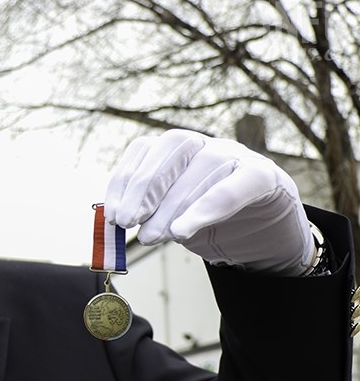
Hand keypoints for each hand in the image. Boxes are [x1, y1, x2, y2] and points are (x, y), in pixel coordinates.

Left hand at [104, 129, 314, 275]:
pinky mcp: (264, 177)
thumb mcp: (173, 217)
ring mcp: (237, 156)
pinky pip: (235, 185)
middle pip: (174, 147)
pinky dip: (206, 207)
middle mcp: (207, 144)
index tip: (112, 215)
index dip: (124, 180)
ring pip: (204, 166)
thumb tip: (113, 222)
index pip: (146, 148)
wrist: (267, 237)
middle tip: (129, 224)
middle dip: (145, 187)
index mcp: (180, 150)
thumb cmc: (211, 223)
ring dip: (172, 205)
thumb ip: (147, 214)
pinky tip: (183, 230)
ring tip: (152, 237)